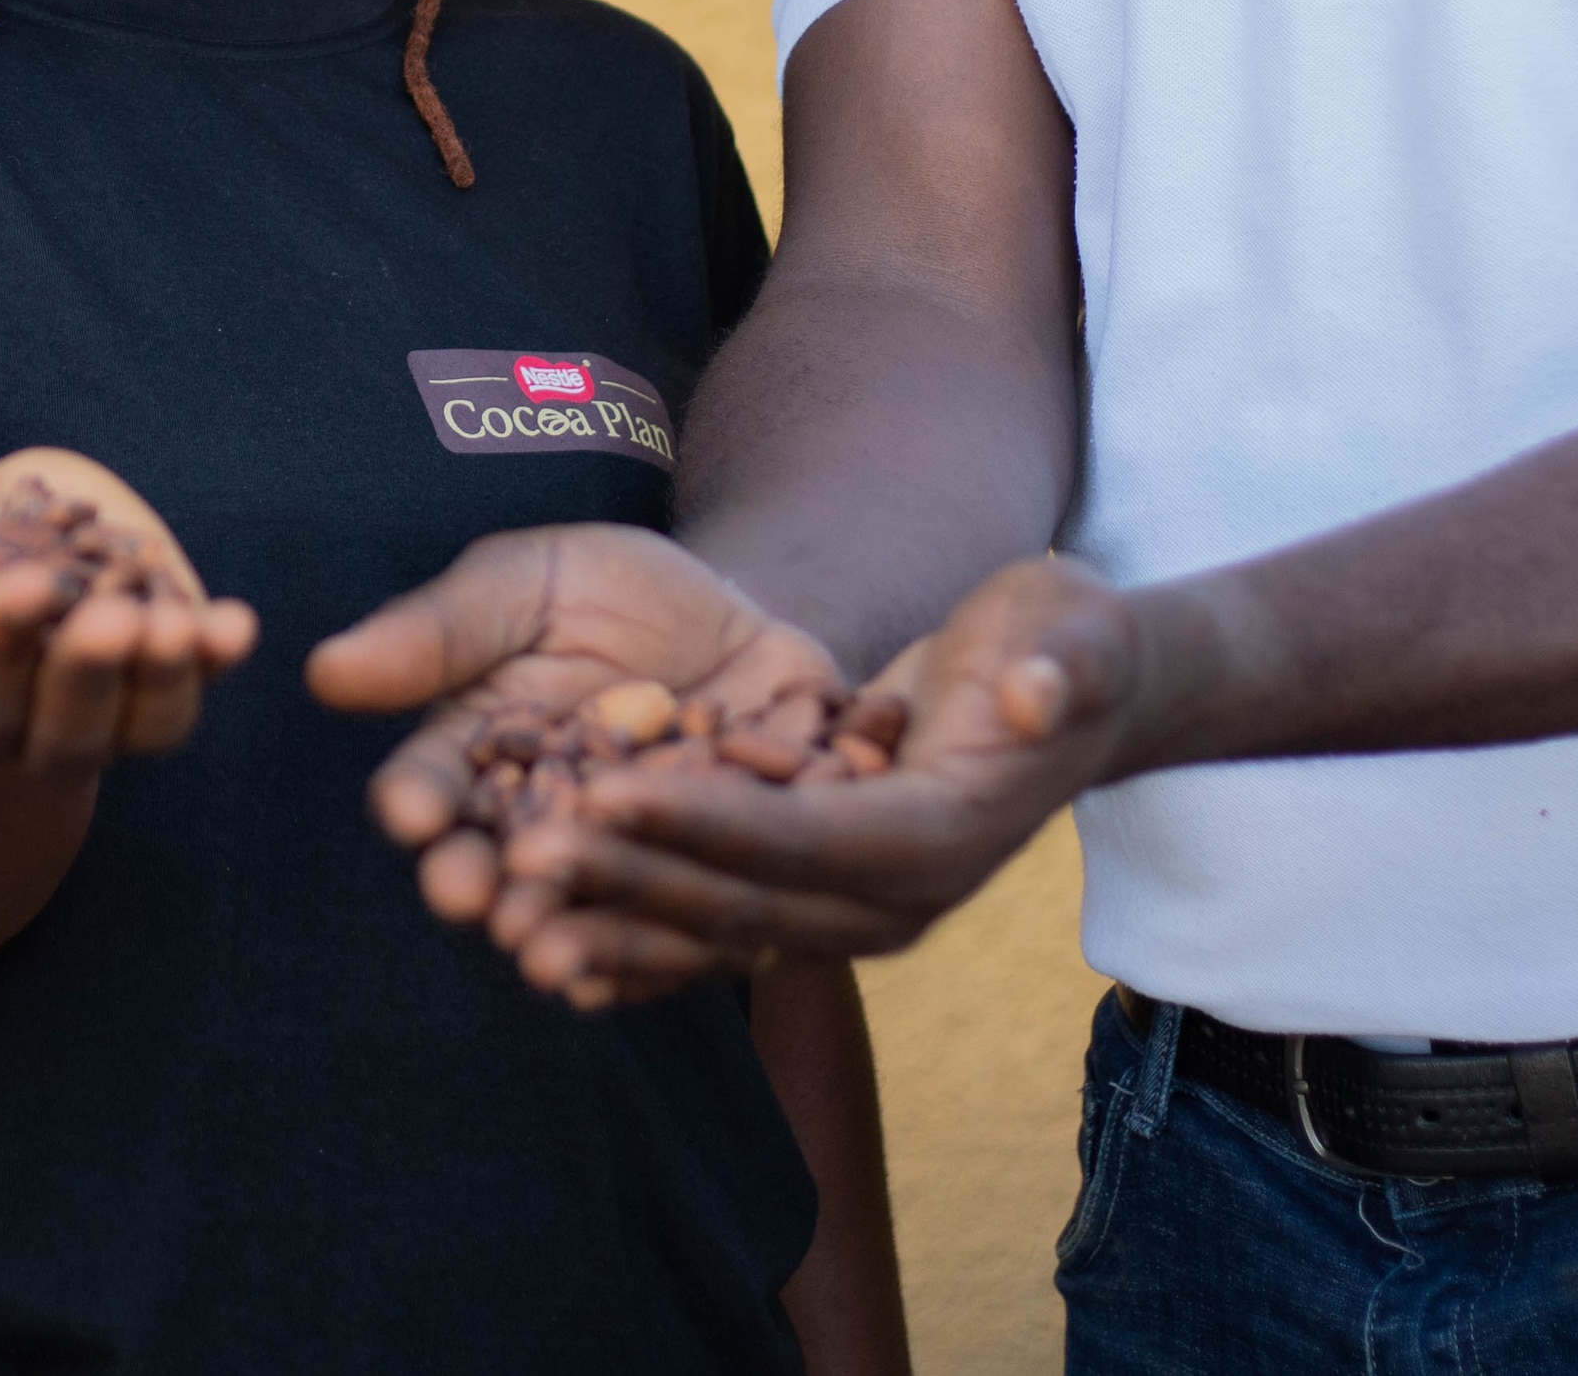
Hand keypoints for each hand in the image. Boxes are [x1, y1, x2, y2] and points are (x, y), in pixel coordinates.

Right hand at [0, 449, 259, 795]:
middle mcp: (32, 744)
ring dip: (167, 676)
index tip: (24, 581)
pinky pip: (195, 685)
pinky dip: (215, 656)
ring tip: (175, 623)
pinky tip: (231, 624)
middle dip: (89, 670)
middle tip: (108, 616)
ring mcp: (108, 719)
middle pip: (69, 732)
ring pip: (147, 725)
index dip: (0, 643)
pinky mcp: (160, 676)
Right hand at [305, 523, 852, 992]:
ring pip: (578, 907)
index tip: (408, 810)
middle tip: (467, 897)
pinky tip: (632, 975)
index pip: (431, 785)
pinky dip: (651, 958)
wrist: (742, 620)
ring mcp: (614, 864)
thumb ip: (438, 633)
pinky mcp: (697, 889)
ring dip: (555, 931)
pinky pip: (670, 932)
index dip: (418, 799)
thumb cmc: (613, 594)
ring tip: (538, 950)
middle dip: (478, 884)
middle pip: (495, 866)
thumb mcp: (526, 583)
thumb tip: (326, 670)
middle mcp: (533, 826)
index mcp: (474, 755)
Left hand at [474, 551, 1141, 1008]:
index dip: (702, 822)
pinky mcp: (818, 905)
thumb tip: (1036, 695)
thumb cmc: (1064, 645)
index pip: (805, 840)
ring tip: (505, 910)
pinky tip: (547, 944)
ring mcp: (855, 917)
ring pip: (715, 931)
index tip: (601, 792)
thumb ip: (1060, 666)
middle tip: (518, 854)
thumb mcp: (1073, 632)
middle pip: (743, 901)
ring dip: (611, 921)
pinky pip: (715, 934)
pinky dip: (635, 942)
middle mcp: (895, 902)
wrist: (1069, 695)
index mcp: (943, 835)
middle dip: (628, 879)